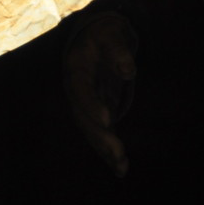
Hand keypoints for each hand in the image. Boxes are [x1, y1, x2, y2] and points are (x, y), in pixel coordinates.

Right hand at [63, 12, 137, 177]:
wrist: (95, 41)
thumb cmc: (104, 36)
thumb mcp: (111, 34)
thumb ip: (119, 50)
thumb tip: (128, 69)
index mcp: (76, 69)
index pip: (81, 89)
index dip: (92, 105)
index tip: (108, 119)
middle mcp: (76, 91)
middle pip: (83, 117)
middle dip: (100, 135)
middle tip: (118, 151)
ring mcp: (84, 105)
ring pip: (90, 131)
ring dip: (104, 149)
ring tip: (121, 166)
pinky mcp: (94, 114)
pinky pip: (99, 134)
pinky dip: (108, 152)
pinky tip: (121, 169)